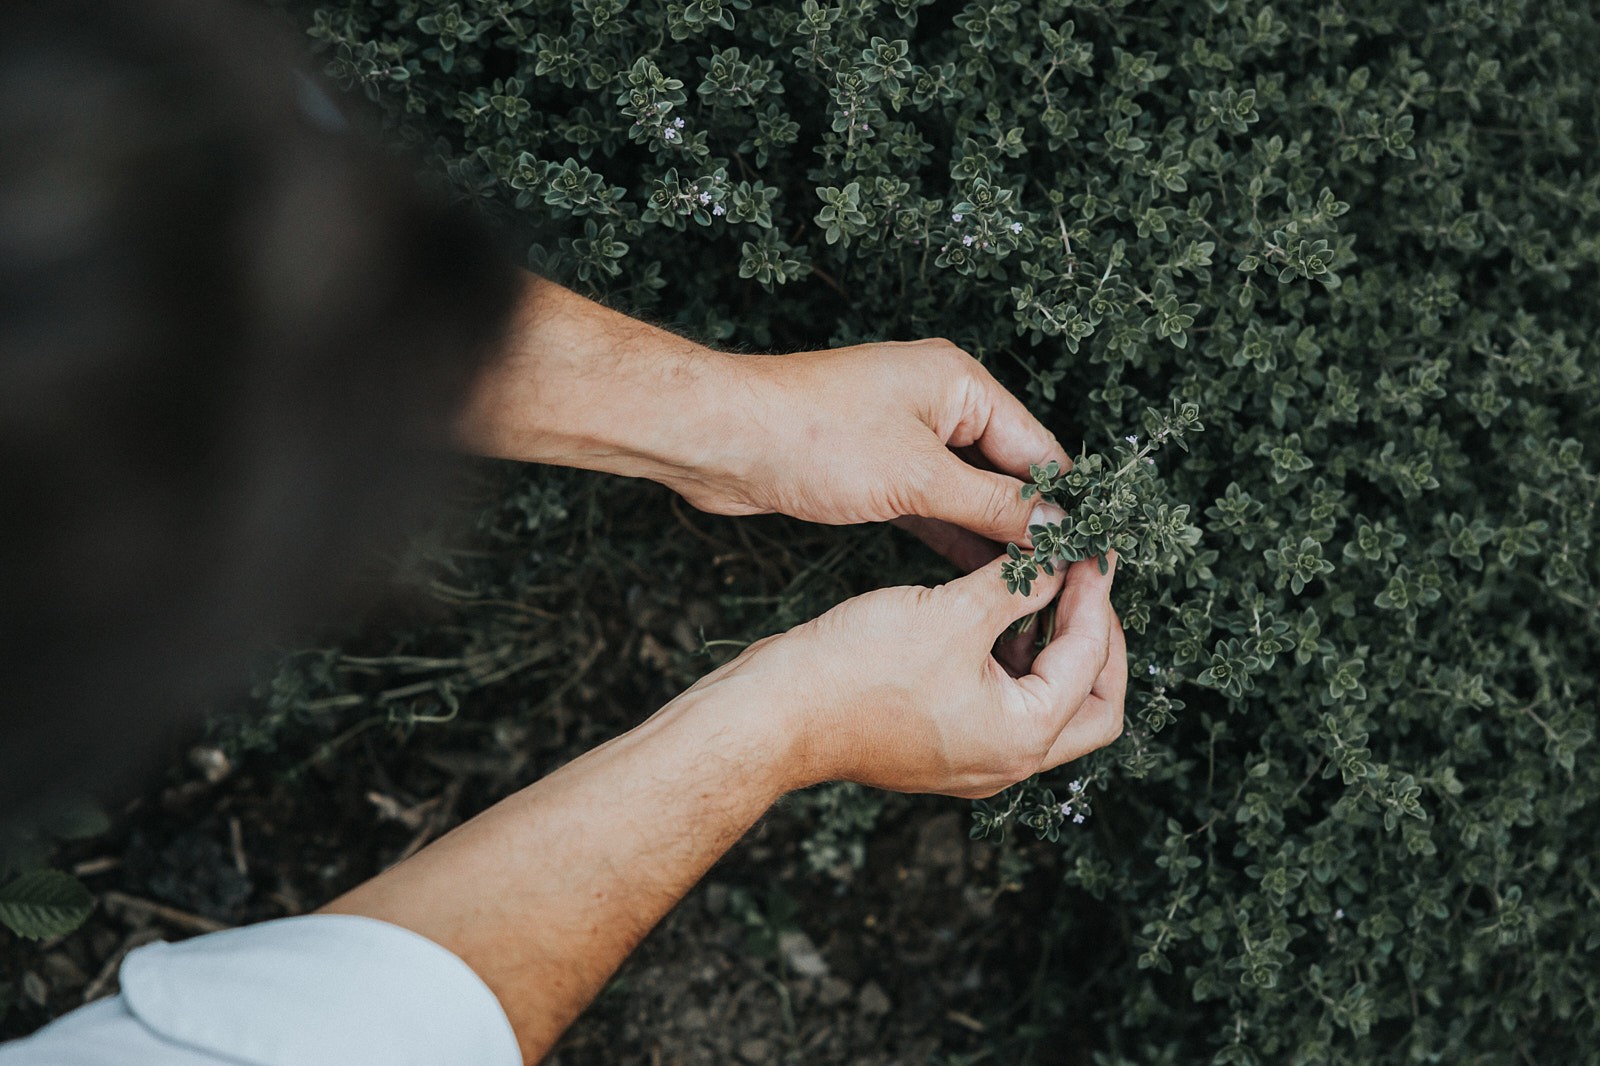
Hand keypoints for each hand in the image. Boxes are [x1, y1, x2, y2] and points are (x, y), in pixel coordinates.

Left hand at [677, 339, 1072, 555]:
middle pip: (1007, 469)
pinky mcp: (875, 468)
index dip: (1065, 501)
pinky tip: (979, 574)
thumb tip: (1057, 528)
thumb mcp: (917, 476)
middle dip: (1031, 522)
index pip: (1037, 446)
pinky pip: (932, 504)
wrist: (722, 439)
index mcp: (959, 382)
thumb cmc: (812, 436)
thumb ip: (993, 505)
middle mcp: (937, 402)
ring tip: (1031, 588)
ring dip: (993, 535)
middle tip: (1065, 579)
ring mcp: (904, 436)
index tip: (1093, 552)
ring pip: (967, 491)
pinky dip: (953, 535)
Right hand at [691, 550, 1125, 798]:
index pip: (1092, 663)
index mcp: (1023, 737)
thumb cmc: (856, 671)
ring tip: (1040, 585)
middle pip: (1092, 706)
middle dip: (1097, 641)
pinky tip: (994, 608)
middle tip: (1084, 584)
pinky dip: (1010, 658)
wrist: (776, 713)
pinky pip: (1001, 703)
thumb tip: (1063, 556)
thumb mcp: (951, 613)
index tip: (1090, 551)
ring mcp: (974, 757)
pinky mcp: (942, 742)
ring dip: (1052, 646)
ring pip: (1047, 704)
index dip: (1095, 597)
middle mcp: (1007, 761)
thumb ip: (1018, 584)